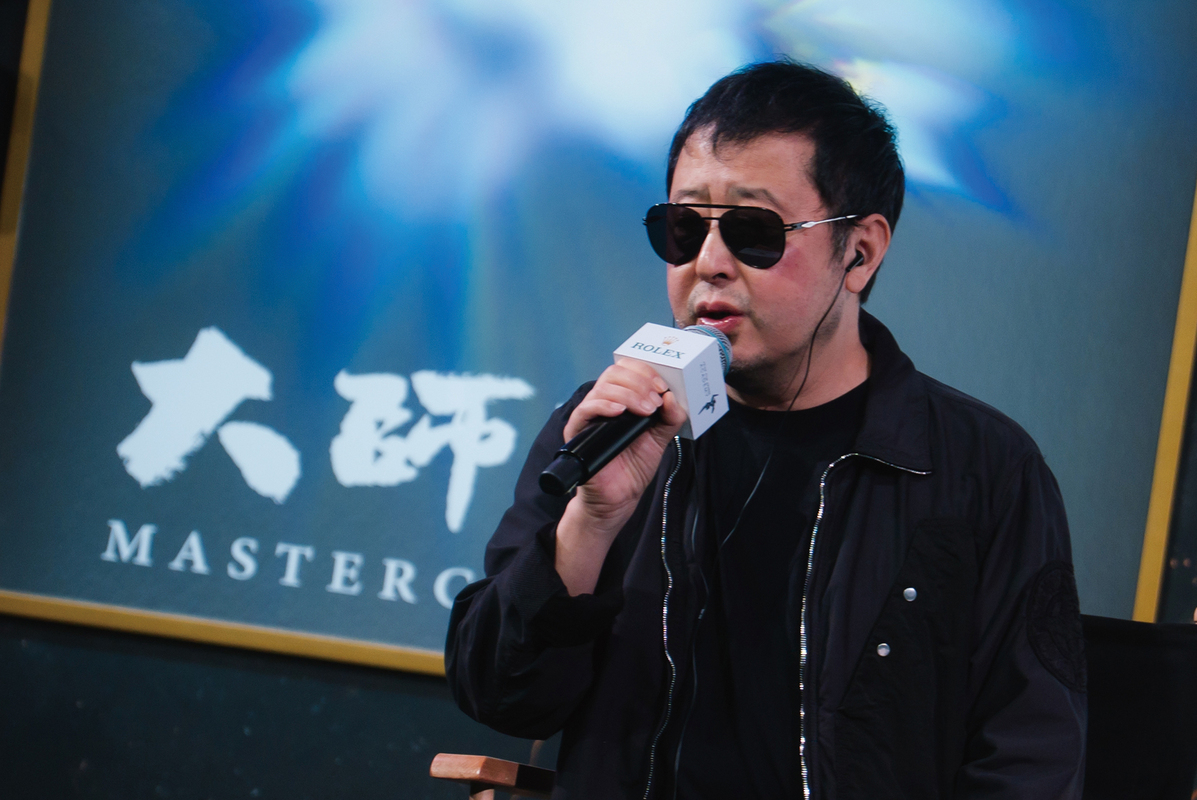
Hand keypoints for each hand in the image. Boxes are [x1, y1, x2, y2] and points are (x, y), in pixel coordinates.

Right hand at [555, 359, 686, 594]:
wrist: (620, 497)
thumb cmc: (635, 466)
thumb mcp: (660, 438)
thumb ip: (670, 418)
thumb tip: (672, 397)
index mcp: (622, 398)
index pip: (627, 369)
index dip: (645, 371)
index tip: (663, 387)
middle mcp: (603, 403)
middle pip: (614, 373)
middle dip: (640, 382)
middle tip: (655, 401)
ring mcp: (589, 416)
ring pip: (603, 387)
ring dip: (629, 393)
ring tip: (646, 411)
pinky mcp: (577, 432)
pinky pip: (585, 409)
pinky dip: (604, 405)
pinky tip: (620, 411)